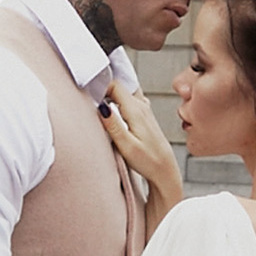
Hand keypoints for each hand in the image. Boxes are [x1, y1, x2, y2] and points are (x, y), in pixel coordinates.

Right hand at [99, 79, 182, 218]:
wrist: (165, 171)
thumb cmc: (148, 162)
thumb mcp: (127, 146)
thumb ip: (113, 125)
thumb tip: (101, 106)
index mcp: (136, 110)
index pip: (115, 84)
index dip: (100, 85)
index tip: (89, 95)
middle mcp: (142, 106)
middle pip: (119, 86)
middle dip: (104, 88)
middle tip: (90, 98)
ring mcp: (144, 110)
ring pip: (124, 92)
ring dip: (111, 94)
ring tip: (99, 102)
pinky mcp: (144, 117)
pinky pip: (129, 100)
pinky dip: (119, 100)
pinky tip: (113, 110)